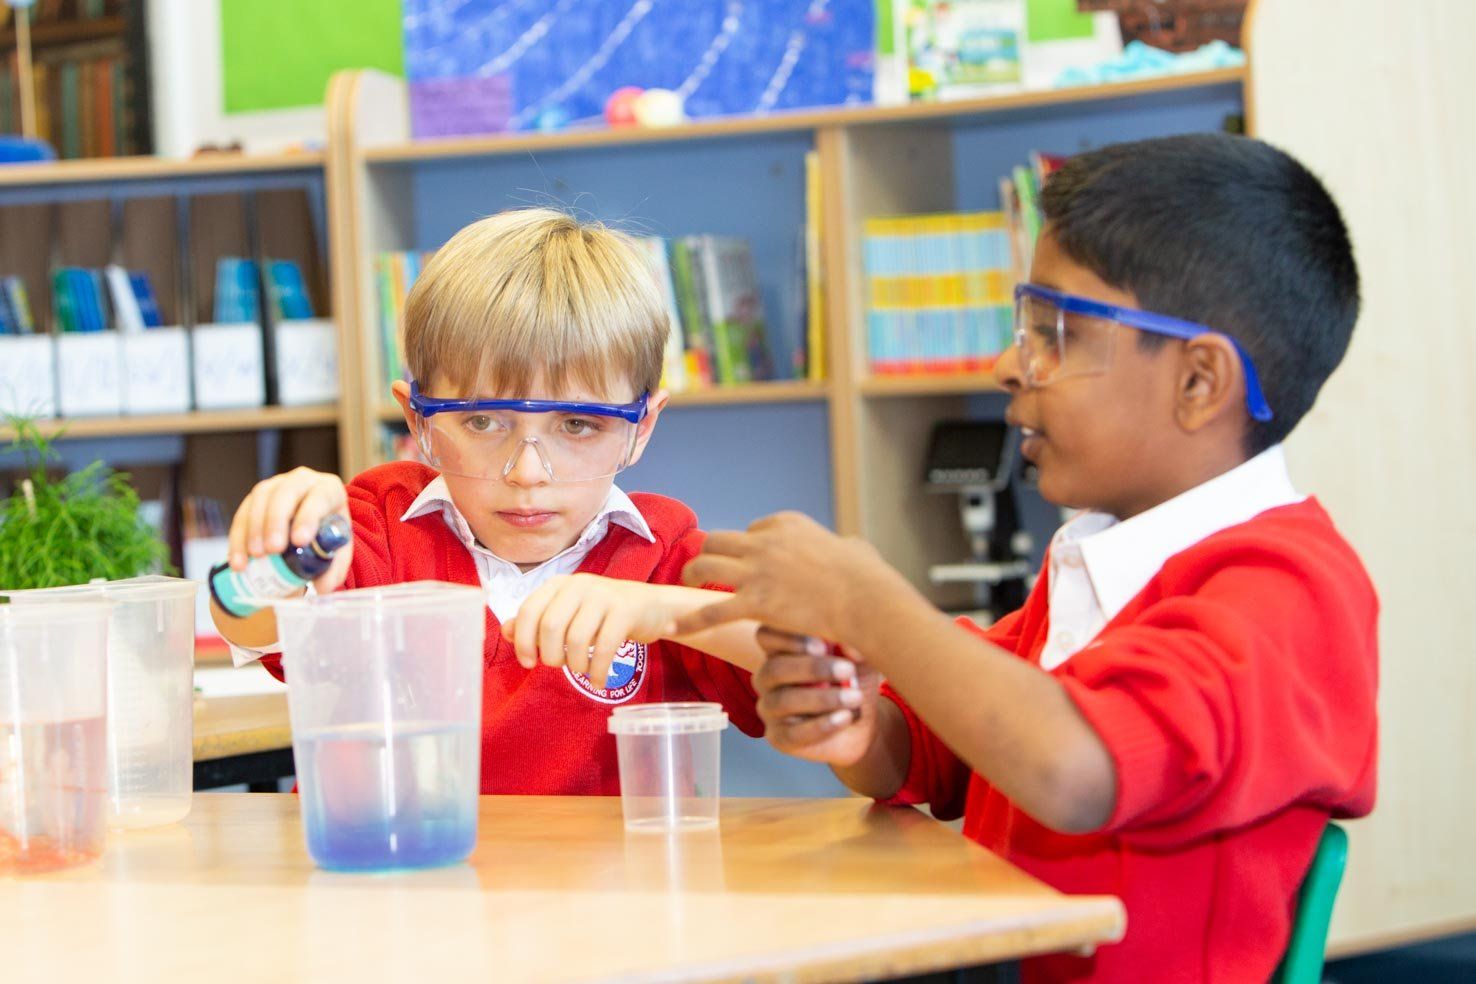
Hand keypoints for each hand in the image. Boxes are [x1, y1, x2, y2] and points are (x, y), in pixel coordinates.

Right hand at [226, 466, 351, 593]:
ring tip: (255, 556)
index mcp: (329, 489)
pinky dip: (239, 538)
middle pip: (286, 492)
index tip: (299, 541)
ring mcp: (276, 485)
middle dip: (276, 521)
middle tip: (273, 550)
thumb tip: (322, 587)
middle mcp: (302, 480)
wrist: (313, 526)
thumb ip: (334, 569)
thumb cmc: (328, 535)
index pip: (320, 496)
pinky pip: (243, 513)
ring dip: (254, 528)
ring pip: (261, 498)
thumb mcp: (338, 551)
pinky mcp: (255, 497)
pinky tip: (239, 561)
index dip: (308, 516)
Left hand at [502, 574, 679, 688]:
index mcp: (558, 585)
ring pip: (576, 639)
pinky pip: (604, 647)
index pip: (529, 610)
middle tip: (561, 666)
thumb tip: (507, 631)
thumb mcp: (567, 614)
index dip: (524, 641)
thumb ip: (537, 622)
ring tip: (582, 671)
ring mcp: (603, 596)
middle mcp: (578, 585)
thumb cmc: (602, 614)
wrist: (651, 607)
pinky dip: (598, 671)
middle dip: (552, 656)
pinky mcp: (625, 610)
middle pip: (550, 626)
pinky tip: (599, 681)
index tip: (528, 662)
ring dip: (576, 665)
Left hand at [672, 511, 907, 644]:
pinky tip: (672, 629)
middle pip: (718, 541)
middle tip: (704, 571)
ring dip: (692, 575)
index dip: (749, 548)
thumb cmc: (867, 578)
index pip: (752, 529)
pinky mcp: (754, 602)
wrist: (864, 599)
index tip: (751, 563)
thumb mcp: (855, 548)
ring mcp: (756, 571)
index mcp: (785, 524)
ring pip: (704, 565)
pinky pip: (711, 610)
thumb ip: (845, 545)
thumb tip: (851, 548)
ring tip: (687, 586)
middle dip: (709, 554)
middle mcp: (764, 542)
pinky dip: (690, 621)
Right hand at [753, 628, 882, 766]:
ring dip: (822, 698)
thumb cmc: (852, 683)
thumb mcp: (859, 661)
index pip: (766, 635)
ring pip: (784, 701)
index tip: (822, 644)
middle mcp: (767, 678)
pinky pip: (793, 733)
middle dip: (811, 668)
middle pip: (774, 669)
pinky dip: (822, 724)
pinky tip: (845, 717)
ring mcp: (769, 709)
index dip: (788, 637)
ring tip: (854, 697)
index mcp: (780, 651)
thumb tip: (850, 647)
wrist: (860, 725)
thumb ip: (853, 649)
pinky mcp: (778, 738)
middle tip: (847, 670)